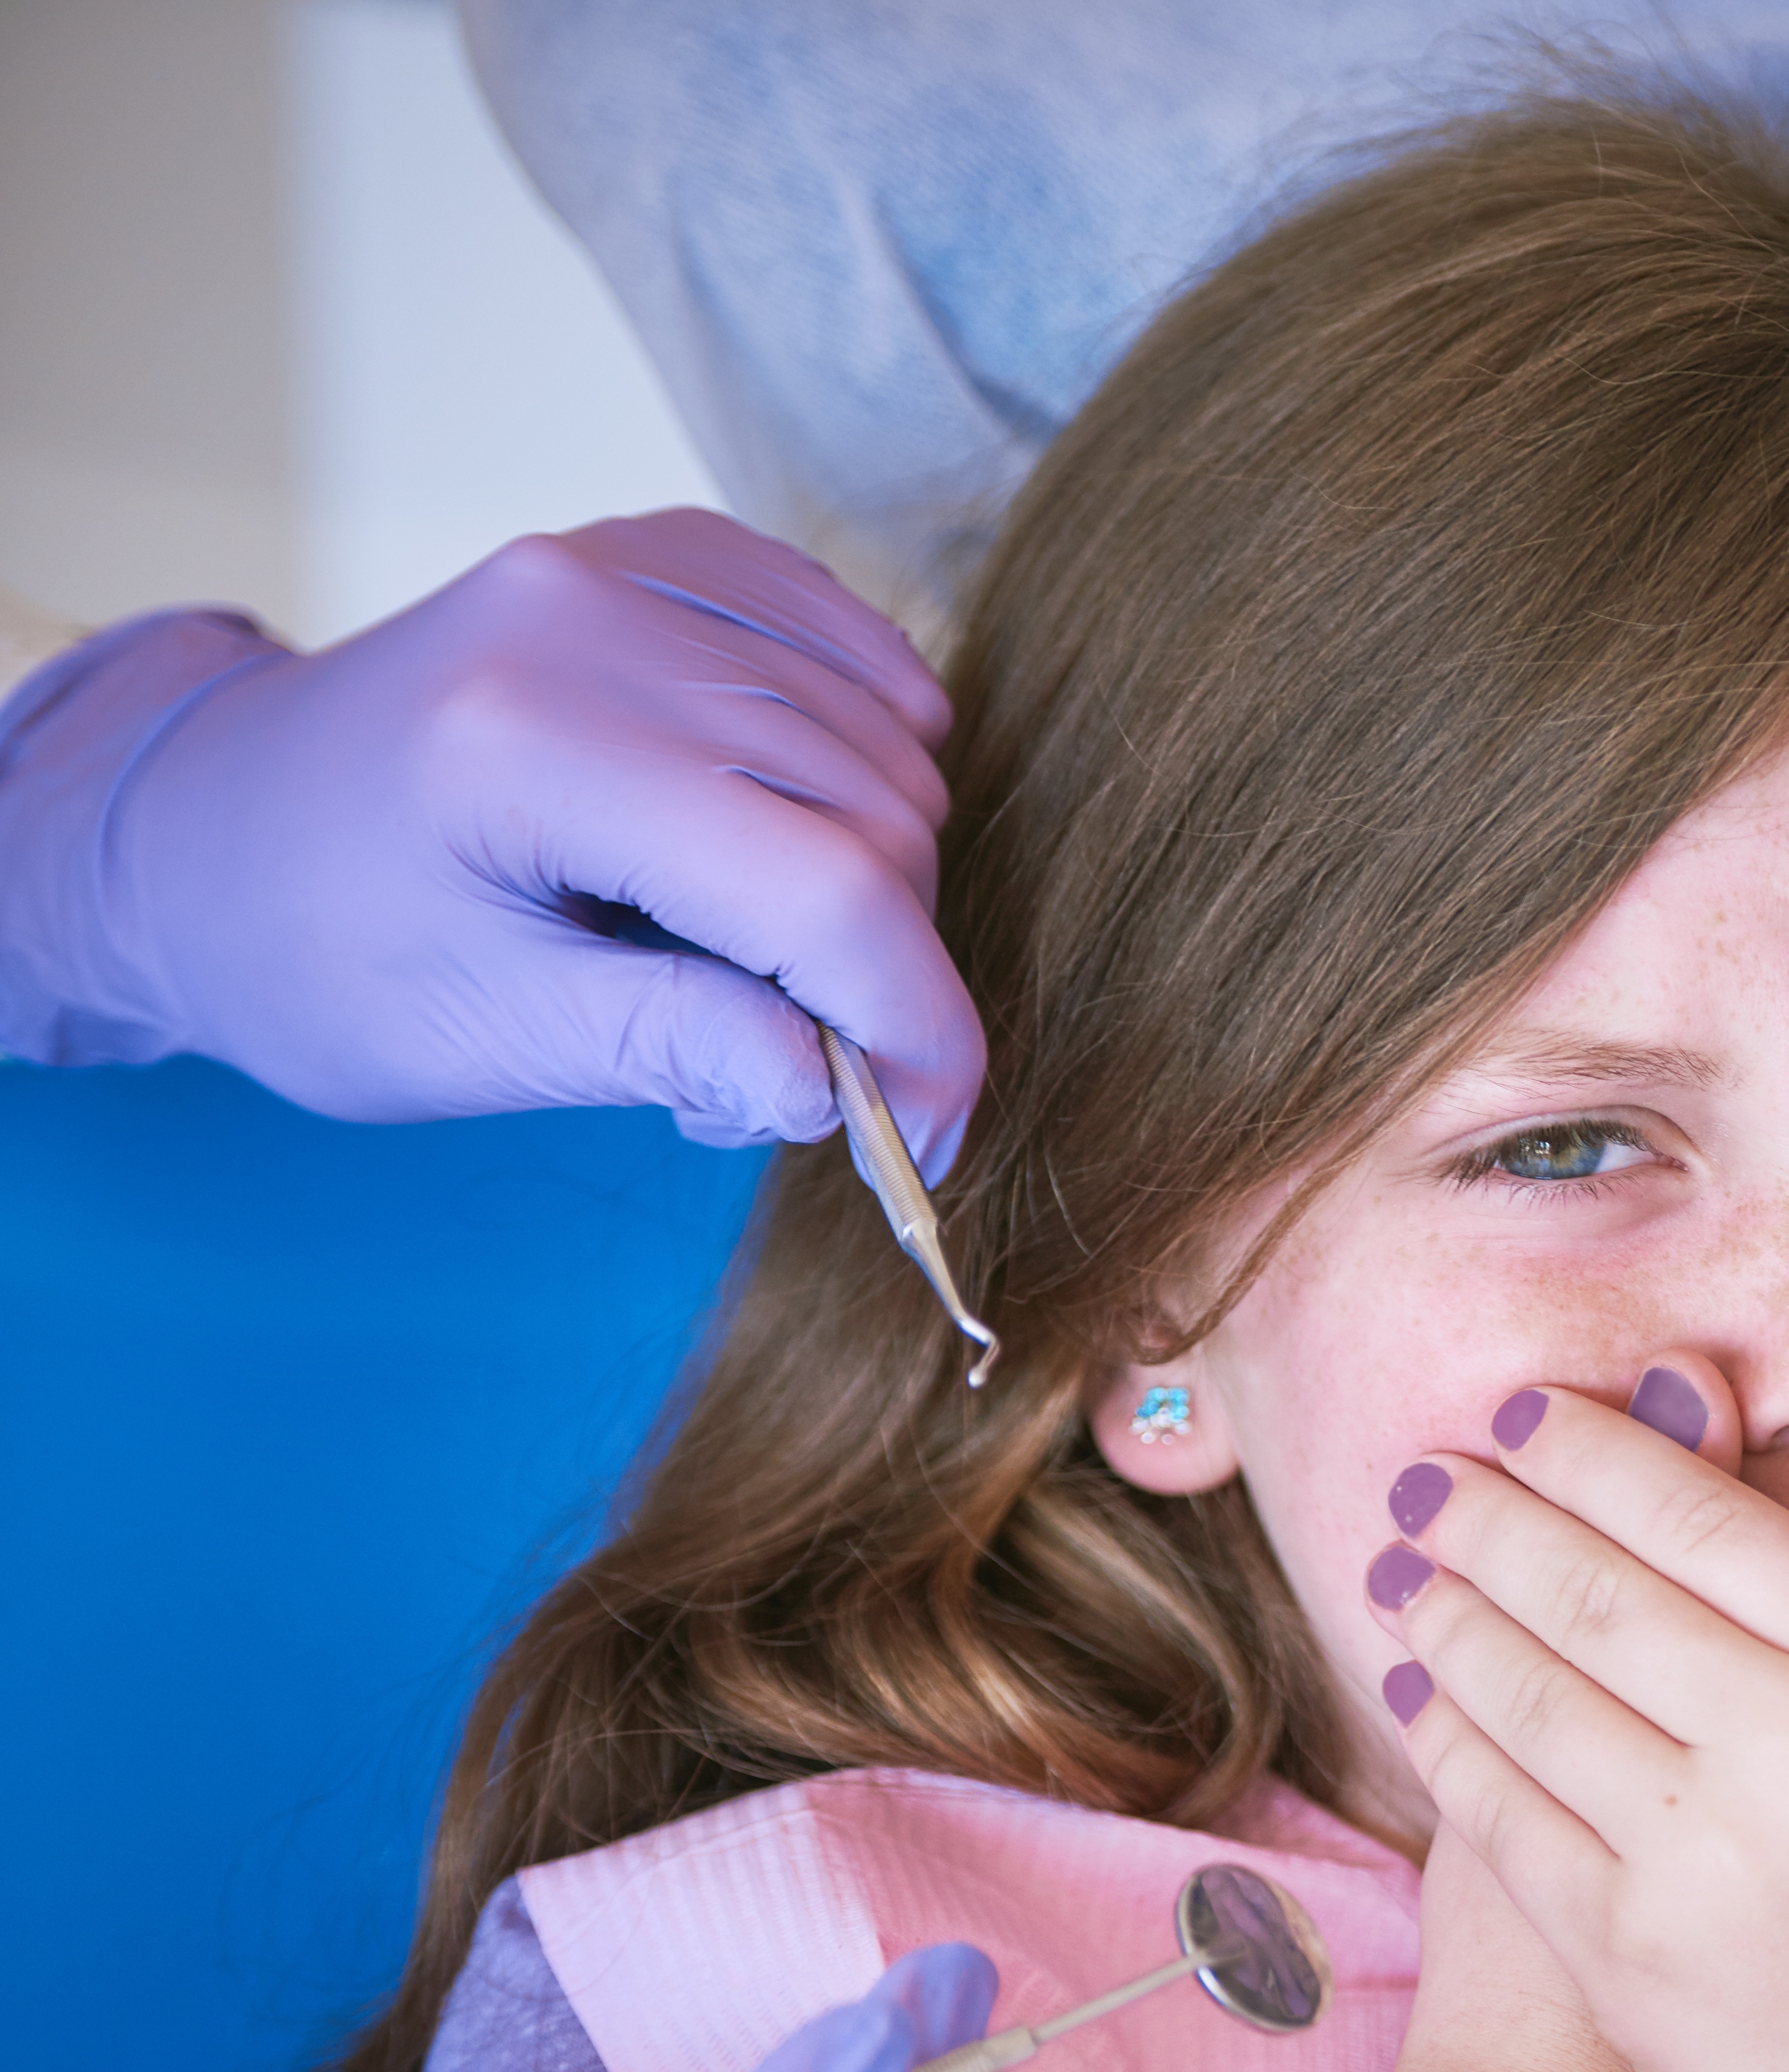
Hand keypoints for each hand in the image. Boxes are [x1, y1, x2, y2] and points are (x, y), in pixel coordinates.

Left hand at [0, 511, 981, 1167]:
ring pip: (885, 741)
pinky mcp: (650, 555)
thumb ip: (674, 1051)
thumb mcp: (477, 1038)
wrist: (196, 830)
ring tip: (754, 954)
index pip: (825, 889)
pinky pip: (843, 641)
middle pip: (875, 816)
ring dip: (870, 874)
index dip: (918, 1029)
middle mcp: (589, 620)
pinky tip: (804, 820)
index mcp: (533, 744)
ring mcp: (622, 568)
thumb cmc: (310, 948)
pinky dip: (869, 743)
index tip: (927, 1135)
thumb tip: (841, 1090)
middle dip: (883, 970)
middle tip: (791, 1062)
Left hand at [1367, 1384, 1788, 2071]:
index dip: (1605, 1455)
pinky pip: (1503, 1811)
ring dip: (1450, 1608)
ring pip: (1531, 1689)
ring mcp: (1696, 1868)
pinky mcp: (1623, 1961)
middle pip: (1600, 1588)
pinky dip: (1450, 1735)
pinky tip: (1423, 1688)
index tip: (1535, 1410)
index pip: (1718, 1525)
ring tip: (1409, 1558)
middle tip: (1433, 1467)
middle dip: (1497, 1513)